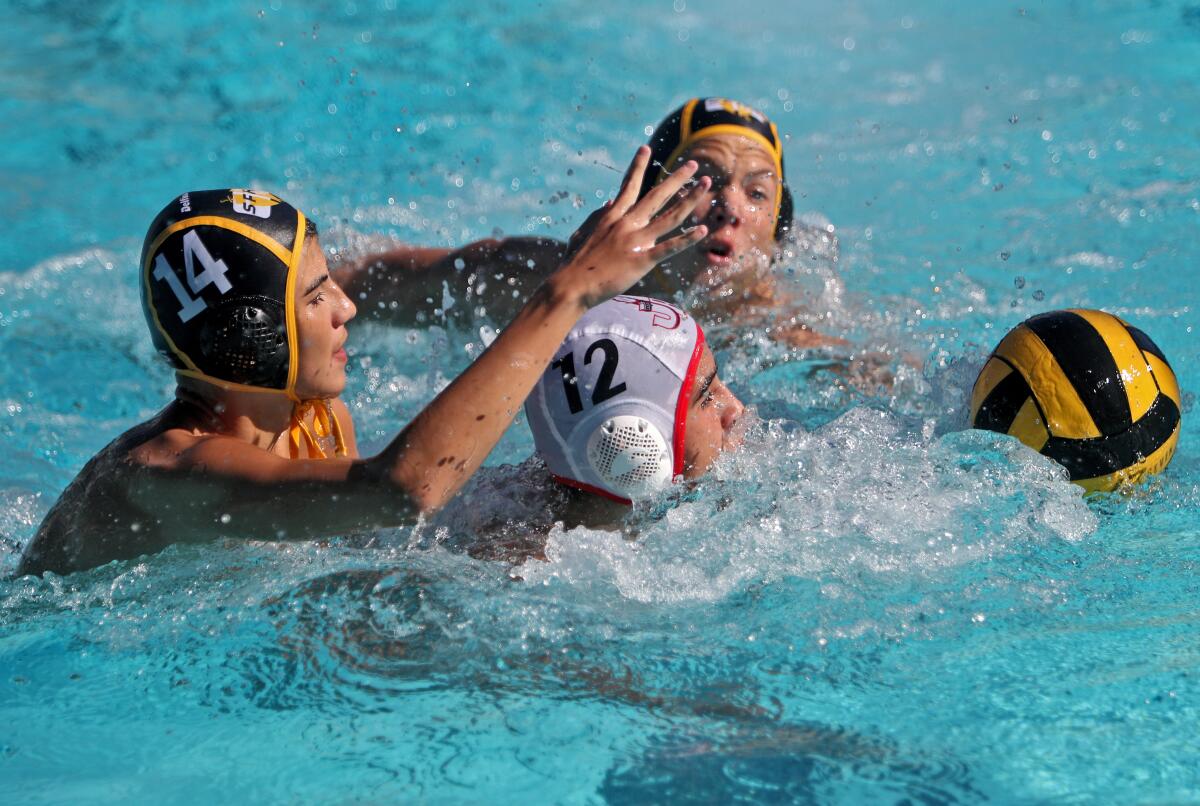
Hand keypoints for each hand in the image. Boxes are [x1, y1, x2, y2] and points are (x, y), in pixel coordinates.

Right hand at [551, 145, 710, 309]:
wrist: (573, 284)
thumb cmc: (576, 261)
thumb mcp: (584, 232)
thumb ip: (599, 215)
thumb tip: (611, 201)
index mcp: (612, 215)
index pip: (628, 185)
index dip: (637, 166)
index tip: (646, 148)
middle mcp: (627, 223)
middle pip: (657, 195)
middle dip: (677, 178)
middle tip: (694, 165)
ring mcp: (636, 241)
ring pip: (670, 217)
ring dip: (690, 200)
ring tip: (706, 186)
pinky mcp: (642, 260)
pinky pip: (669, 248)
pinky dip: (686, 239)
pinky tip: (703, 230)